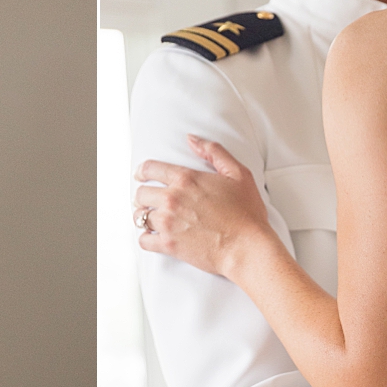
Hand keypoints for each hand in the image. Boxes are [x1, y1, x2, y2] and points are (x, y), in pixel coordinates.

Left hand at [134, 135, 280, 278]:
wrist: (247, 247)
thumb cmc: (246, 212)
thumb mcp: (238, 173)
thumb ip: (214, 151)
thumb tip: (191, 138)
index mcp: (186, 179)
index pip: (150, 169)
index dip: (142, 171)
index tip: (140, 176)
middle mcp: (172, 198)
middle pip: (140, 194)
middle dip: (142, 196)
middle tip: (147, 201)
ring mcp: (168, 223)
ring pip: (139, 217)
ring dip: (142, 217)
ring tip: (149, 219)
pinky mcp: (168, 245)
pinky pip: (143, 240)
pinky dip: (146, 238)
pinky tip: (152, 237)